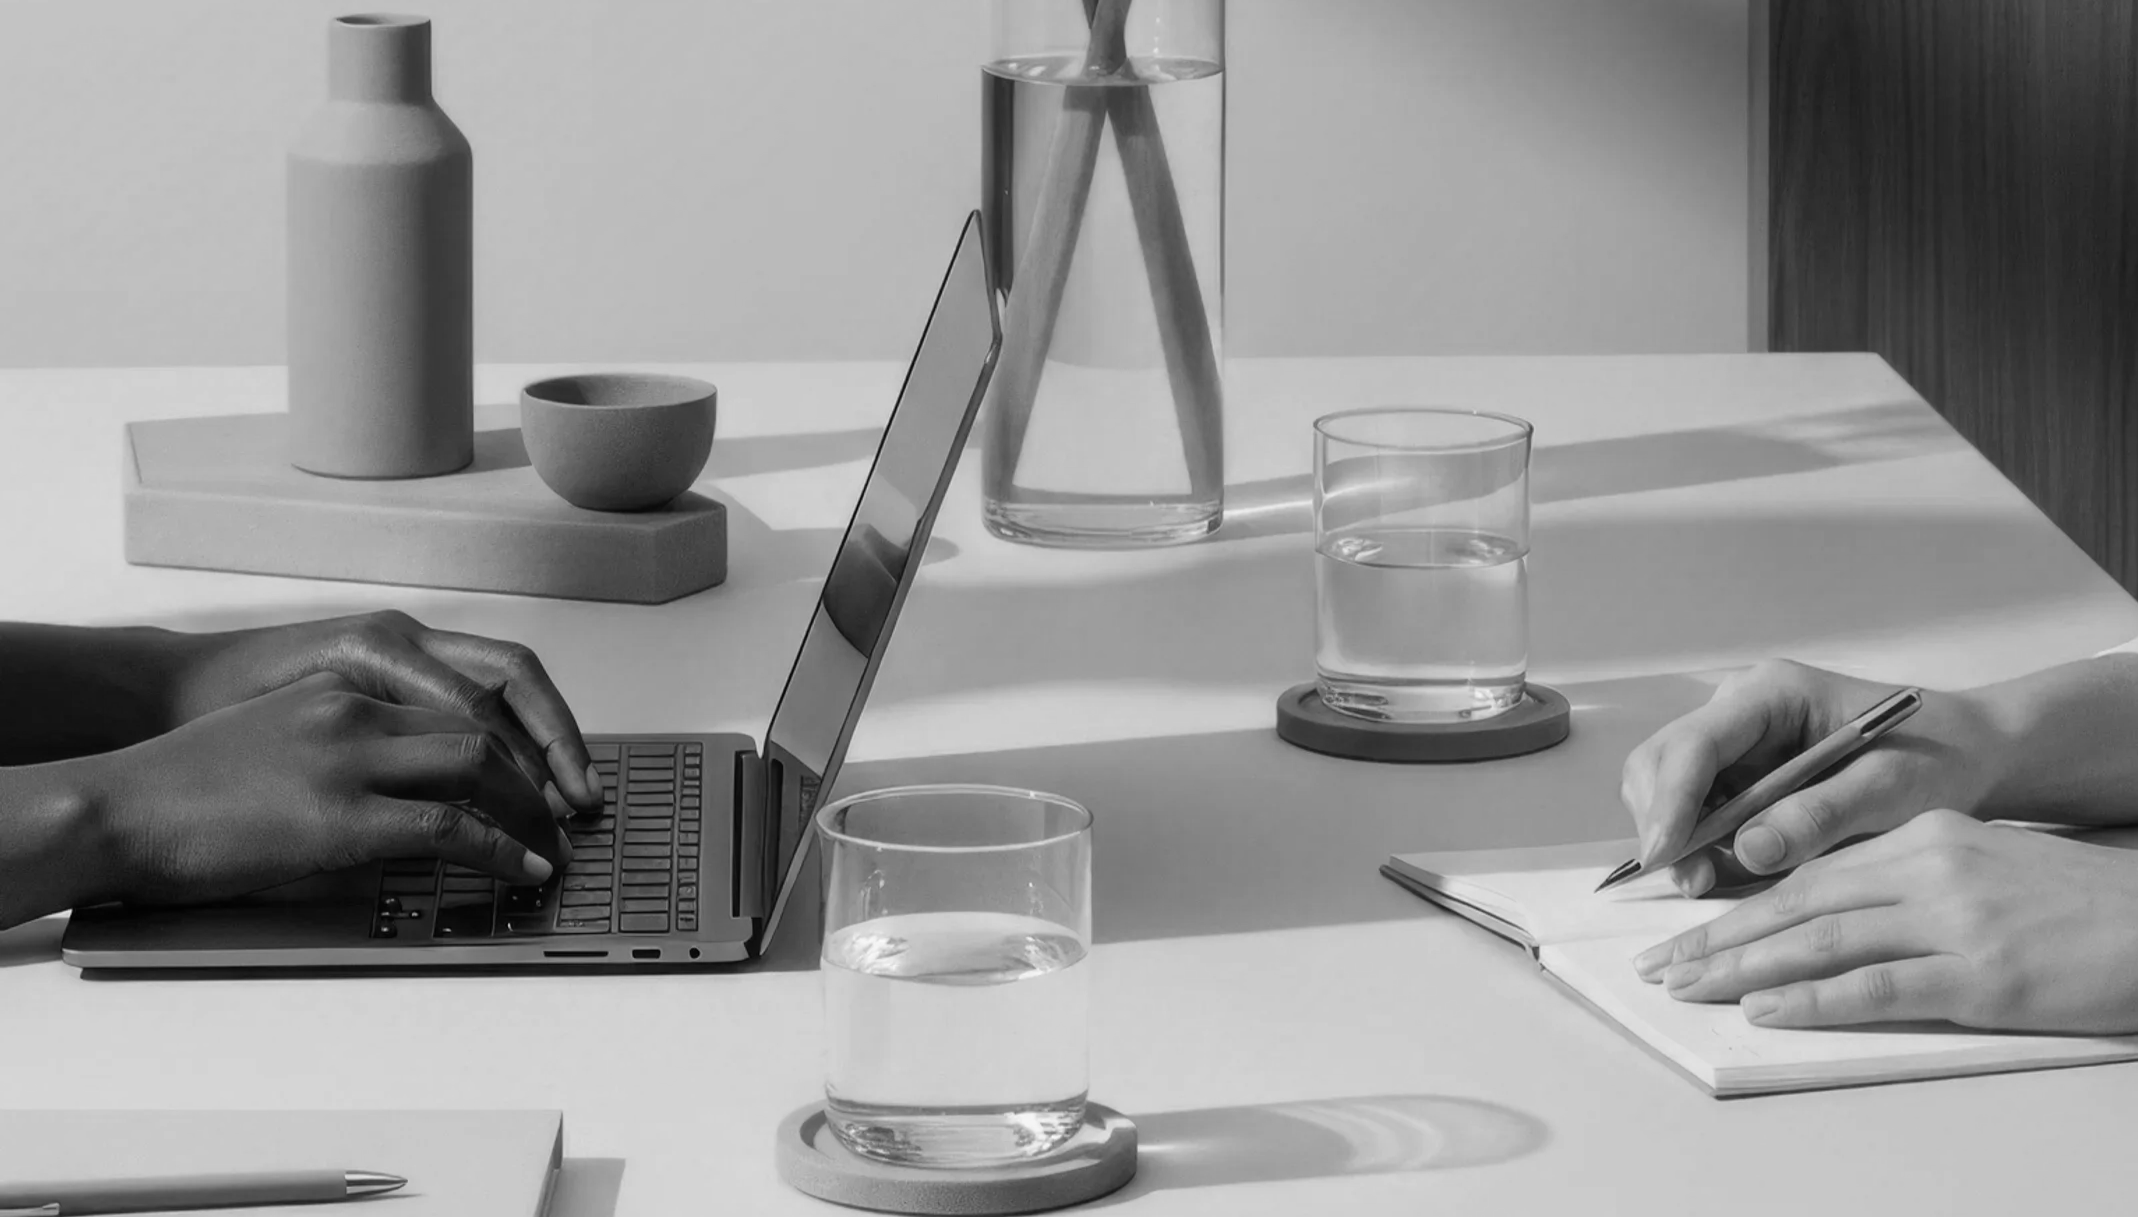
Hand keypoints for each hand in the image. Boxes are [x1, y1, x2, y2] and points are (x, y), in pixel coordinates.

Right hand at [162, 611, 600, 814]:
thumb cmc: (190, 782)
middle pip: (489, 722)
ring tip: (555, 842)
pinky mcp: (341, 815)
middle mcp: (361, 707)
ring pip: (481, 763)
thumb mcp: (286, 738)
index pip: (469, 692)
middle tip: (574, 806)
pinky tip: (525, 867)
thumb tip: (409, 790)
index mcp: (351, 683)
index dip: (525, 731)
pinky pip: (451, 827)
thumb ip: (352, 748)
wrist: (119, 805)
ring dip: (532, 806)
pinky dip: (502, 848)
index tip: (554, 767)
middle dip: (546, 765)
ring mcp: (352, 757)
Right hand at [1620, 659, 2005, 895]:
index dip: (1671, 801)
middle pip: (1660, 762)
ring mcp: (1734, 744)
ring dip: (1676, 838)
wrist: (1968, 757)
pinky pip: (1693, 810)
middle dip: (1663, 822)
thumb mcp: (1890, 790)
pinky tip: (1724, 870)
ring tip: (1709, 881)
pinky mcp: (1739, 776)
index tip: (1667, 856)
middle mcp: (1739, 712)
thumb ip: (1819, 815)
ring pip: (1665, 789)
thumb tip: (1746, 851)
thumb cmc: (1938, 760)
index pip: (1694, 743)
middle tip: (1689, 881)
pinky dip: (1697, 844)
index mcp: (1771, 695)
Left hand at [1631, 811, 2137, 1033]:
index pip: (1809, 873)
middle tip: (1661, 964)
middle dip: (1720, 936)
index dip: (1739, 904)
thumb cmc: (2074, 906)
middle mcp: (1928, 868)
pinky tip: (1766, 1009)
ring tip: (1690, 987)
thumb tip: (1825, 919)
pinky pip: (1878, 985)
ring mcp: (1954, 920)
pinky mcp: (1983, 973)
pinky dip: (1813, 997)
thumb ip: (1904, 885)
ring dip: (1744, 966)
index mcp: (1923, 839)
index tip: (1687, 931)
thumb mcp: (1979, 870)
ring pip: (1822, 939)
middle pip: (1798, 902)